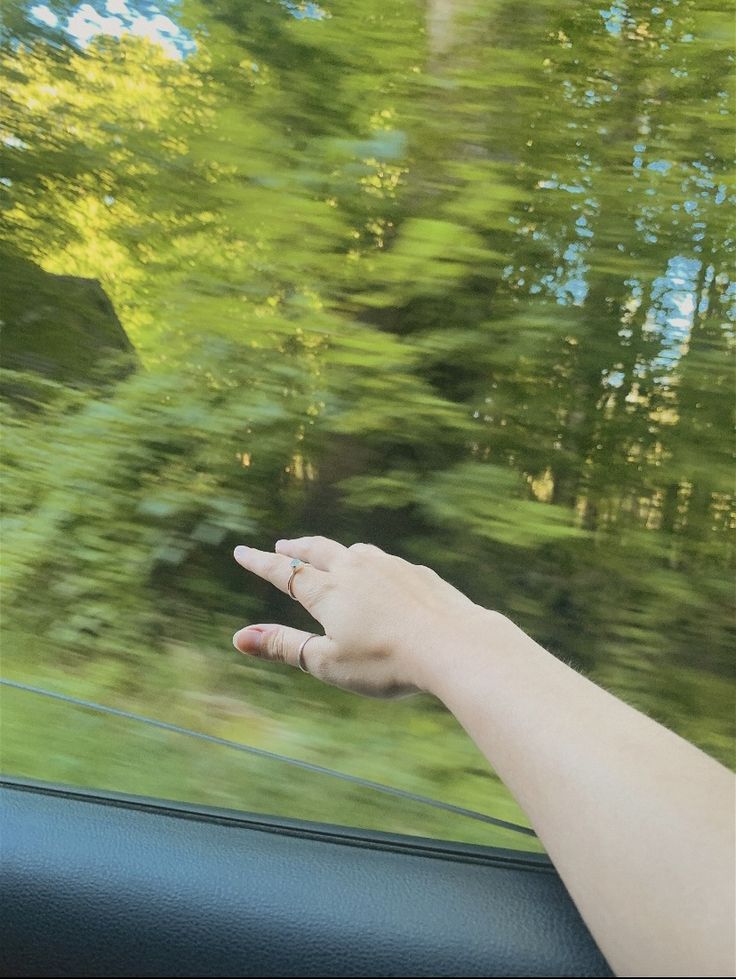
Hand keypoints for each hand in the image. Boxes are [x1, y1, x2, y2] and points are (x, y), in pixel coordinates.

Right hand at [232, 535, 484, 697]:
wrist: (454, 644)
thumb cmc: (386, 662)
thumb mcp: (327, 663)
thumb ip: (284, 647)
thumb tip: (238, 638)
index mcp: (328, 591)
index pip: (284, 573)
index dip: (260, 563)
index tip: (242, 552)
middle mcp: (356, 569)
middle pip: (318, 551)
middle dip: (296, 549)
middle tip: (282, 546)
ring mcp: (390, 566)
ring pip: (355, 551)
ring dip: (336, 552)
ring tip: (331, 556)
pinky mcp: (418, 574)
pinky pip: (388, 563)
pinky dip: (374, 565)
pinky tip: (382, 576)